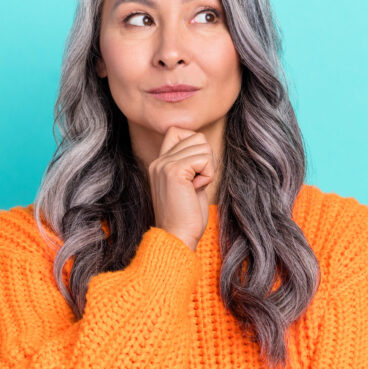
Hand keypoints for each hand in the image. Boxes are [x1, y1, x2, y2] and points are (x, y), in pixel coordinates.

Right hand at [148, 126, 214, 250]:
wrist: (177, 237)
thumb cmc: (187, 217)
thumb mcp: (188, 184)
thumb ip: (191, 164)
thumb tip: (204, 146)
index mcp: (159, 163)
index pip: (178, 131)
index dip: (195, 145)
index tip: (196, 170)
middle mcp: (159, 161)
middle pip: (196, 137)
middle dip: (206, 158)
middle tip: (198, 181)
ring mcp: (165, 164)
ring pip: (203, 146)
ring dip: (208, 168)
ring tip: (196, 187)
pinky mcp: (175, 171)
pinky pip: (205, 159)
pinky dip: (208, 175)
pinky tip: (196, 189)